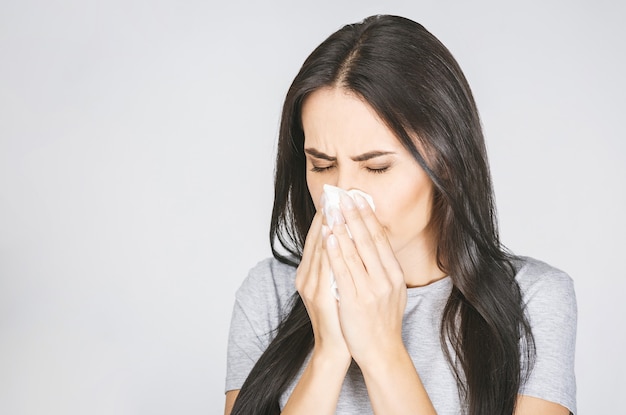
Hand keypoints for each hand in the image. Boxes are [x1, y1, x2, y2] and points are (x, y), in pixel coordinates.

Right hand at [295, 211, 350, 364]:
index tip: (335, 196)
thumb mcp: (337, 285)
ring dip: (326, 226)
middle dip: (326, 215)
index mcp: (310, 273)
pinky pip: (324, 268)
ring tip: (333, 205)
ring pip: (318, 249)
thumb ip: (337, 264)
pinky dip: (328, 250)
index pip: (318, 237)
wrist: (336, 348)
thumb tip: (345, 240)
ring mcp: (311, 286)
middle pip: (316, 239)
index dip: (325, 216)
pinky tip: (332, 235)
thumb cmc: (340, 317)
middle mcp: (306, 276)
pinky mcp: (319, 297)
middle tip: (334, 192)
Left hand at [324, 192, 407, 366]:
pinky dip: (335, 251)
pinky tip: (328, 236)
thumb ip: (384, 269)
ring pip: (354, 251)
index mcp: (394, 275)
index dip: (368, 217)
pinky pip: (343, 270)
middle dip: (355, 215)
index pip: (380, 239)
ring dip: (343, 227)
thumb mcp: (392, 291)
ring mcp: (371, 290)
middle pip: (368, 239)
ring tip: (334, 209)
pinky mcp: (355, 301)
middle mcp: (386, 279)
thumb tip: (375, 243)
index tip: (359, 198)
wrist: (381, 352)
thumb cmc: (382, 321)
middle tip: (345, 194)